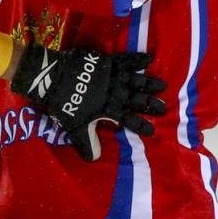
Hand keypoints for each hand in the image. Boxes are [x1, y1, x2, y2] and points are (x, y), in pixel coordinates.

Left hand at [10, 45, 166, 161]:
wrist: (53, 78)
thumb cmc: (64, 104)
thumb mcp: (74, 127)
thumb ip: (86, 143)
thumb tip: (94, 160)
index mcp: (108, 110)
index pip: (129, 121)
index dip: (141, 126)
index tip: (152, 132)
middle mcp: (115, 93)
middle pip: (137, 100)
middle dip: (151, 104)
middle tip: (164, 108)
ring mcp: (112, 77)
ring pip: (136, 80)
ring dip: (149, 83)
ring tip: (163, 86)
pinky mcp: (106, 62)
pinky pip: (126, 60)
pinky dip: (138, 59)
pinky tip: (149, 58)